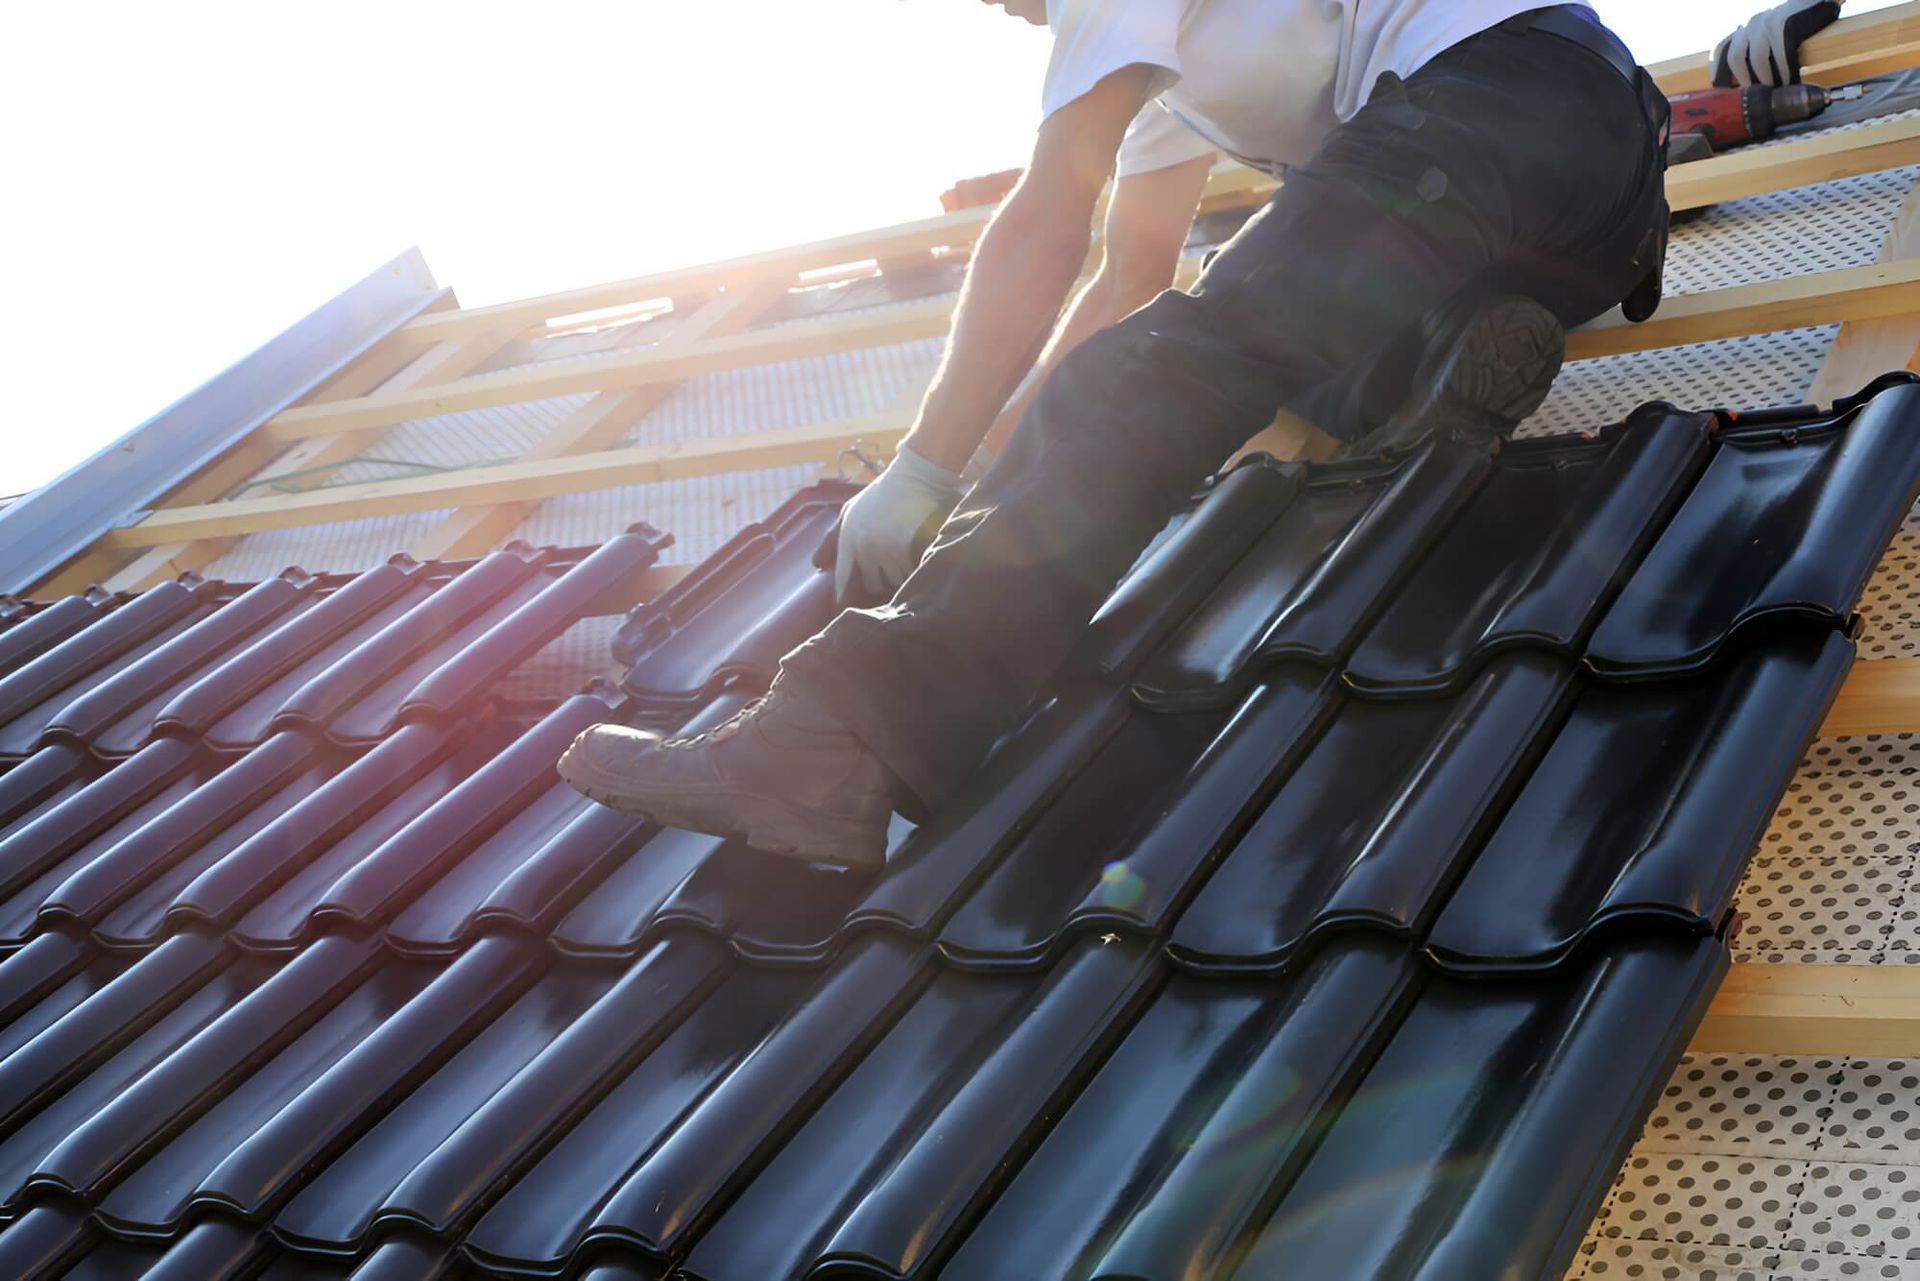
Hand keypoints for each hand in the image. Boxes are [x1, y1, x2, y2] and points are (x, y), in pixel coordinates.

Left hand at [833, 444, 969, 603]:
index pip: (843, 579)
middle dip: (881, 581)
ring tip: (905, 557)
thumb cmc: (881, 495)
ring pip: (895, 581)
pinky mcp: (910, 549)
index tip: (844, 609)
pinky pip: (912, 572)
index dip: (844, 597)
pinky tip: (917, 554)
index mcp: (849, 539)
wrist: (915, 477)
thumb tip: (816, 565)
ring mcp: (889, 549)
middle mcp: (866, 547)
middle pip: (873, 585)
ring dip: (901, 575)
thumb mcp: (850, 512)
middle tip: (889, 569)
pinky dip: (915, 568)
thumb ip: (831, 539)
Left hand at [1713, 0, 1842, 86]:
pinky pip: (1781, 54)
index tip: (1720, 89)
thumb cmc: (1797, 23)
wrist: (1821, 0)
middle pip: (1735, 58)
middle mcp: (1752, 23)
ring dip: (1765, 79)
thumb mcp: (1770, 34)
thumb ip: (1756, 51)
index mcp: (1745, 28)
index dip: (1717, 71)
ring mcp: (1767, 21)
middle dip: (1743, 80)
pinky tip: (1790, 82)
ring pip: (1757, 58)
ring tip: (1773, 92)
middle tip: (1753, 97)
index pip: (1721, 50)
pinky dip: (1785, 71)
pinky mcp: (1785, 23)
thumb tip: (1750, 83)